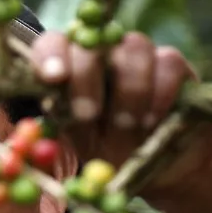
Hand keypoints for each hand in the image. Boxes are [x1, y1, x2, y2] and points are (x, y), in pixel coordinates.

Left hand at [28, 30, 211, 207]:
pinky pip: (168, 61)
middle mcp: (102, 53)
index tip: (53, 77)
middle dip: (86, 80)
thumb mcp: (81, 144)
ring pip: (133, 47)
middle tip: (88, 115)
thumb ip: (64, 123)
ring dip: (130, 91)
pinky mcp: (173, 64)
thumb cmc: (110, 153)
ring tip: (129, 126)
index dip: (50, 55)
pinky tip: (156, 119)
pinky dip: (161, 92)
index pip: (52, 44)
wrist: (162, 168)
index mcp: (70, 68)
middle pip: (91, 44)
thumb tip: (39, 121)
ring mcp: (138, 55)